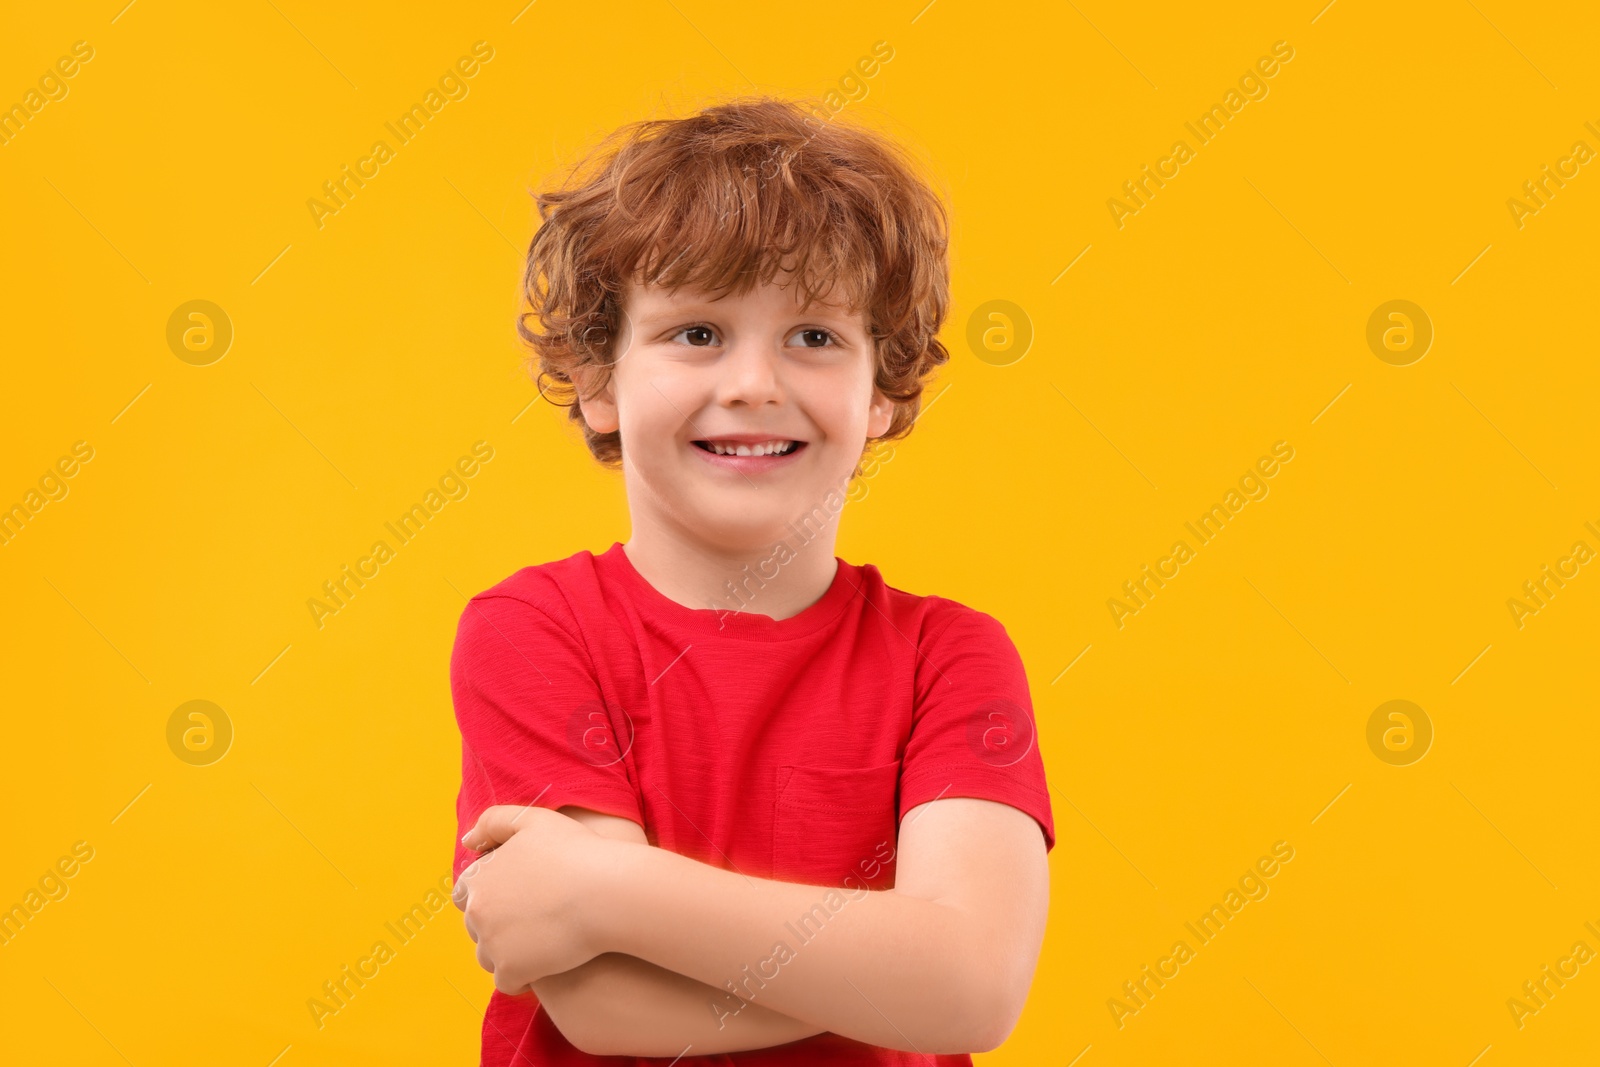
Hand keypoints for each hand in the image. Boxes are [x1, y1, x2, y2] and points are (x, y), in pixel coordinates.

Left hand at [453, 805, 612, 992]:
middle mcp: (478, 912)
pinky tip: (547, 965)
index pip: (464, 895)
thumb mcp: (533, 820)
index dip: (490, 895)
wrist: (606, 892)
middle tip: (537, 919)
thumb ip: (494, 822)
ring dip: (508, 953)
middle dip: (498, 925)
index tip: (518, 897)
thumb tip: (468, 841)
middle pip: (476, 928)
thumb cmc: (576, 853)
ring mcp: (492, 944)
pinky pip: (508, 982)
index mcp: (479, 878)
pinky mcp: (512, 971)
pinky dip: (524, 977)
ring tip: (543, 942)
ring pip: (489, 957)